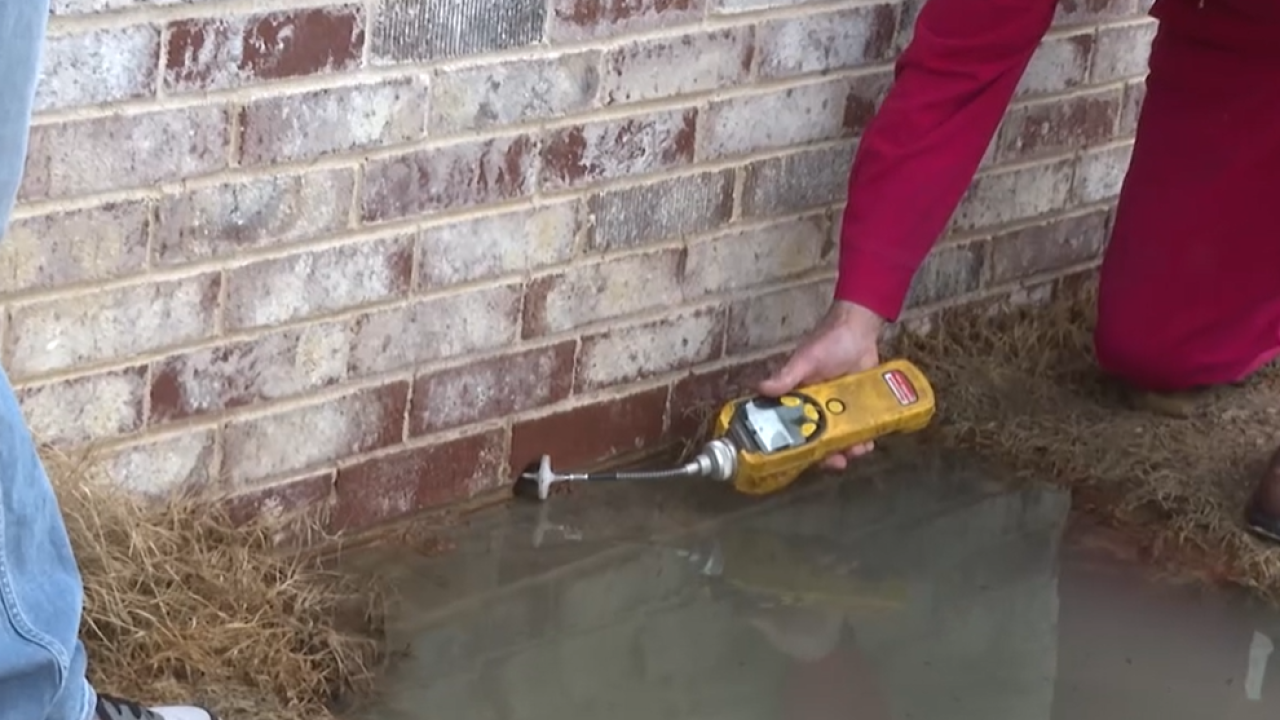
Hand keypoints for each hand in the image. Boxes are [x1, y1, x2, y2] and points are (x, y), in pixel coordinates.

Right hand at [759, 300, 884, 469]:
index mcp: (799, 400)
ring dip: (850, 448)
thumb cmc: (827, 341)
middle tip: (839, 461)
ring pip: (842, 437)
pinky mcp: (859, 406)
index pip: (794, 429)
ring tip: (860, 449)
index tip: (806, 459)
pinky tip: (871, 441)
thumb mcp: (805, 360)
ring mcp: (840, 408)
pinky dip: (866, 437)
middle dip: (829, 455)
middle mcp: (817, 408)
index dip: (799, 448)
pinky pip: (861, 427)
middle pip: (820, 440)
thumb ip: (786, 377)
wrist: (859, 329)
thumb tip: (760, 388)